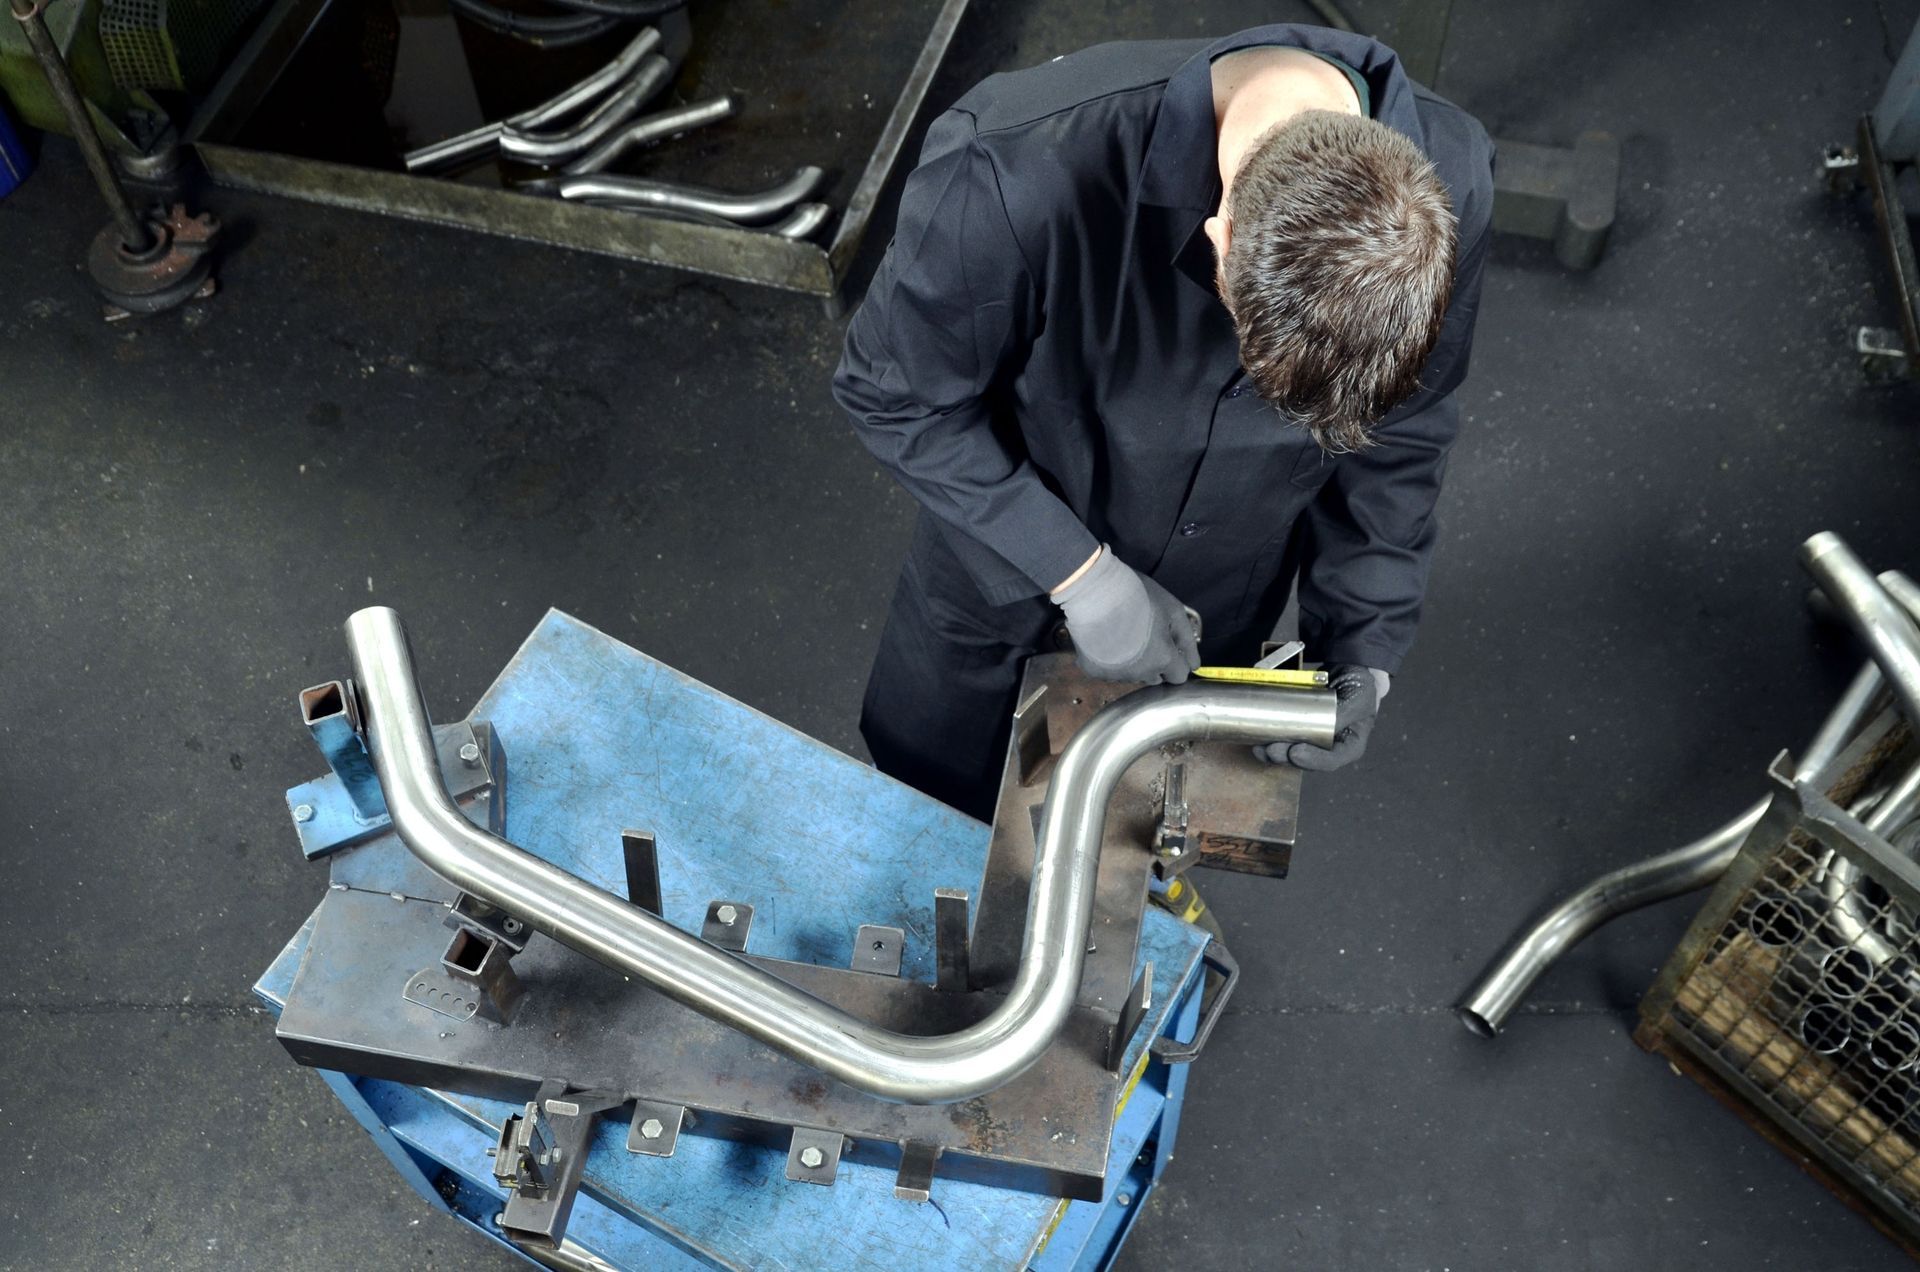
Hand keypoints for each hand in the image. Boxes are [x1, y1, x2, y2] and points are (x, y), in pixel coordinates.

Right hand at [1054, 547, 1200, 683]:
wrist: (1094, 590)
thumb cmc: (1137, 595)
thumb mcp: (1173, 610)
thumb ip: (1186, 639)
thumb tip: (1194, 664)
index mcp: (1163, 659)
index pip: (1179, 676)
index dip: (1176, 661)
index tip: (1168, 646)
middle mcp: (1140, 673)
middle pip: (1155, 678)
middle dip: (1155, 663)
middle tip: (1144, 637)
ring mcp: (1115, 674)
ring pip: (1132, 675)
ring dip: (1132, 662)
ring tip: (1123, 635)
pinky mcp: (1094, 672)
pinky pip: (1108, 672)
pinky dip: (1109, 660)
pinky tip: (1106, 640)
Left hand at [1254, 665, 1388, 770]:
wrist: (1348, 667)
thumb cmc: (1360, 686)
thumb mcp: (1359, 699)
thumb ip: (1344, 714)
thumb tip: (1328, 727)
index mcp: (1349, 746)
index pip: (1331, 761)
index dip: (1312, 761)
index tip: (1295, 752)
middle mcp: (1330, 747)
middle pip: (1306, 759)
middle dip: (1285, 757)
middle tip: (1271, 750)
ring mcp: (1312, 738)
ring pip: (1291, 751)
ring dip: (1273, 752)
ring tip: (1259, 747)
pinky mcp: (1298, 727)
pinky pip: (1283, 736)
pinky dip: (1269, 737)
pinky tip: (1257, 736)